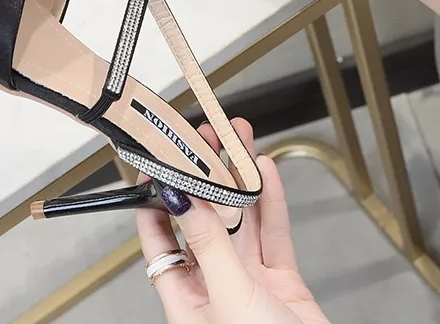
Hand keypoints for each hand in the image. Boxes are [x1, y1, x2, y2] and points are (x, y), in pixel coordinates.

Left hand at [136, 119, 329, 323]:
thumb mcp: (227, 296)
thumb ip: (208, 245)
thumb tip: (181, 200)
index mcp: (187, 302)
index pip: (161, 243)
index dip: (157, 203)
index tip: (157, 166)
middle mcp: (215, 289)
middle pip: (206, 222)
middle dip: (207, 178)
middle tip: (207, 138)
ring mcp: (250, 284)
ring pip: (243, 221)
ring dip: (241, 179)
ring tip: (238, 140)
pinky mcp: (283, 283)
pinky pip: (275, 234)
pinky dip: (272, 201)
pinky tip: (266, 171)